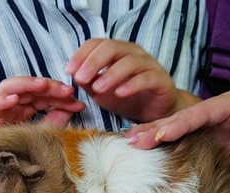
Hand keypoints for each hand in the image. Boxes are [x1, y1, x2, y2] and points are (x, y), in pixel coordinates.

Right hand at [0, 77, 85, 138]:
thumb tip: (72, 110)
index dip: (61, 97)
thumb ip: (54, 123)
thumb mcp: (39, 136)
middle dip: (49, 87)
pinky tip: (14, 99)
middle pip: (29, 88)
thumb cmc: (13, 154)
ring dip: (27, 84)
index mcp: (24, 108)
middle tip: (67, 91)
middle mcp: (11, 105)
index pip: (43, 96)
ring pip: (9, 87)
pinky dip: (2, 100)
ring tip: (43, 85)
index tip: (78, 104)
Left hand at [66, 38, 198, 121]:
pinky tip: (119, 93)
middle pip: (112, 47)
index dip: (81, 54)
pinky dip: (131, 84)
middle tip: (81, 78)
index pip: (97, 43)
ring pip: (129, 62)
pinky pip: (146, 78)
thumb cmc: (126, 98)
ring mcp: (148, 65)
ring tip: (98, 89)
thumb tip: (73, 74)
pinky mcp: (160, 80)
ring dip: (111, 74)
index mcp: (117, 52)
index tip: (69, 70)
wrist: (155, 112)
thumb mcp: (101, 91)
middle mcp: (133, 53)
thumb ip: (88, 82)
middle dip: (93, 62)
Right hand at [125, 89, 229, 169]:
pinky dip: (164, 146)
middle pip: (182, 119)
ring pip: (178, 130)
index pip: (200, 114)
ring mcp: (211, 126)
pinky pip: (184, 143)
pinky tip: (146, 151)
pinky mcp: (210, 141)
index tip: (158, 134)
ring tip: (128, 142)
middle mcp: (216, 113)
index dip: (178, 124)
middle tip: (130, 139)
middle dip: (156, 128)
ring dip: (153, 136)